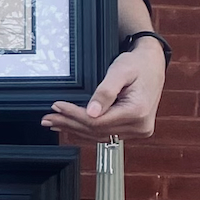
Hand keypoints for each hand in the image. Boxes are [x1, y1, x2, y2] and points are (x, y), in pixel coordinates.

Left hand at [43, 36, 165, 143]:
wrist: (152, 64)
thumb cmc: (138, 64)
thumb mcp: (120, 72)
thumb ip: (105, 92)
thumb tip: (91, 113)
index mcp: (138, 112)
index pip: (98, 121)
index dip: (74, 116)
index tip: (57, 107)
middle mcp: (140, 126)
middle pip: (96, 130)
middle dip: (69, 124)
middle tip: (47, 118)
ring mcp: (138, 130)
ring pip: (99, 135)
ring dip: (75, 129)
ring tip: (54, 123)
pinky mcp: (133, 130)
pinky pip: (105, 135)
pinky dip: (86, 132)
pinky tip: (70, 129)